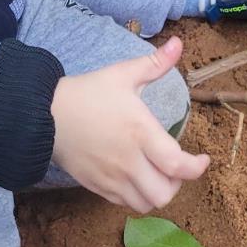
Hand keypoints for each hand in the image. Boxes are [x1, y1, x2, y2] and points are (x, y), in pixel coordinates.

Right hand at [50, 37, 208, 211]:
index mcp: (140, 132)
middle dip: (178, 184)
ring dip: (158, 192)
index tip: (202, 159)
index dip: (196, 168)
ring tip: (158, 173)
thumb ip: (155, 63)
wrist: (44, 115)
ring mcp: (111, 177)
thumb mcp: (123, 74)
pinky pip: (124, 203)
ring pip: (145, 204)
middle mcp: (128, 161)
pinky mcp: (96, 186)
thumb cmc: (88, 92)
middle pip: (164, 193)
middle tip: (177, 166)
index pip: (177, 165)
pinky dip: (137, 196)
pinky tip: (137, 177)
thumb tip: (179, 42)